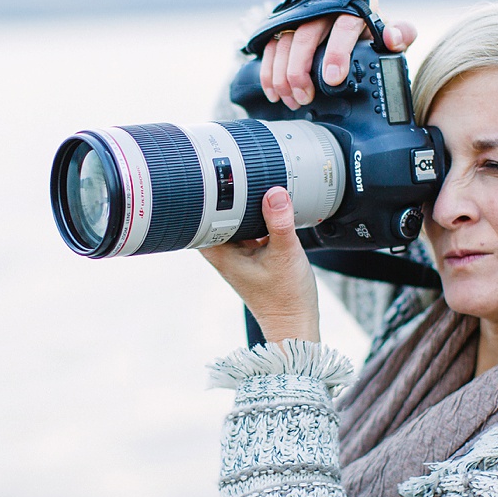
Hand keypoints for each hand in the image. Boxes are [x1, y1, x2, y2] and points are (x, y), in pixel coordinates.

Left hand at [202, 187, 320, 342]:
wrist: (295, 323)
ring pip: (234, 220)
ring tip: (256, 186)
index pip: (202, 214)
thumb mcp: (285, 254)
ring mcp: (236, 255)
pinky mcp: (250, 256)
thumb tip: (275, 193)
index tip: (218, 174)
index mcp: (221, 252)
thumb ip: (280, 222)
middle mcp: (223, 253)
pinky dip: (256, 219)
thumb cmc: (286, 298)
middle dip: (229, 196)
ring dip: (244, 207)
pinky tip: (269, 210)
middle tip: (240, 173)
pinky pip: (248, 229)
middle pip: (217, 214)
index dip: (208, 193)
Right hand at [261, 14, 417, 108]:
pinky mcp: (284, 26)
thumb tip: (393, 38)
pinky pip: (270, 47)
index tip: (332, 79)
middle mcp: (325, 5)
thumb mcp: (390, 33)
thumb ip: (402, 34)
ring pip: (284, 41)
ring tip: (295, 100)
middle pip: (306, 34)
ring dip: (284, 75)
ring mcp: (301, 14)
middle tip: (306, 97)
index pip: (343, 25)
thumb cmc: (371, 32)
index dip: (336, 52)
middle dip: (301, 70)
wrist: (352, 23)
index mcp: (355, 3)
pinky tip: (276, 93)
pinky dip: (269, 72)